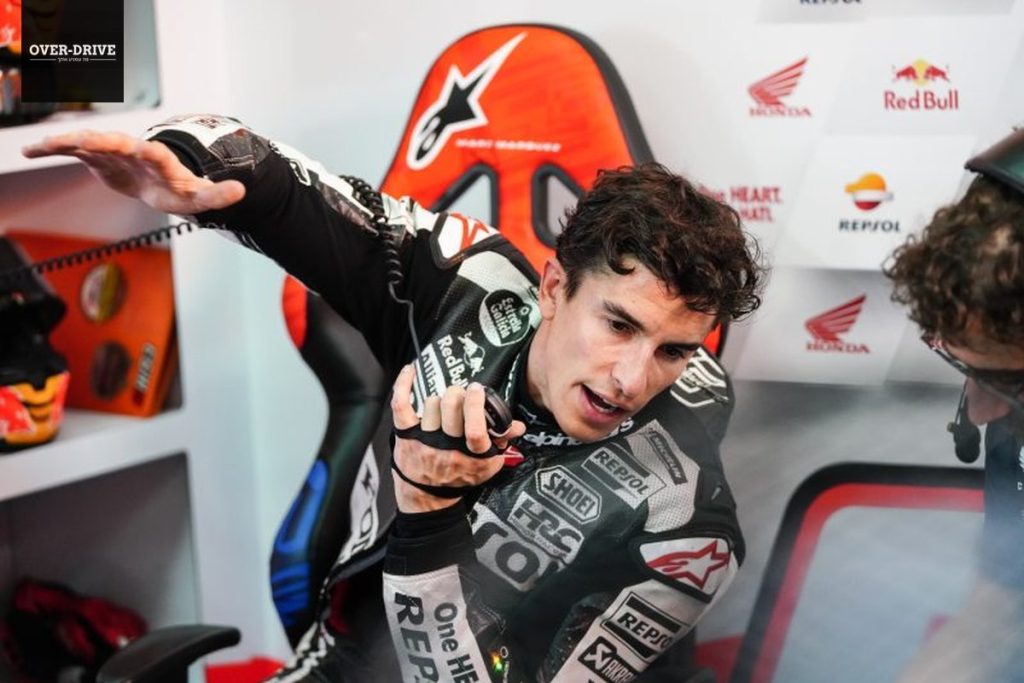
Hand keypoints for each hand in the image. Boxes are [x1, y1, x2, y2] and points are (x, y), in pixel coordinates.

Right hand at [22, 130, 244, 214]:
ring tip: (41, 145)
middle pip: (114, 143)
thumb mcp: (201, 197)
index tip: (134, 148)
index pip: (152, 153)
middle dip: (97, 141)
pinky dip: (53, 149)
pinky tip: (28, 151)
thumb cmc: (182, 188)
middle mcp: (133, 150)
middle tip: (78, 141)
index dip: (144, 151)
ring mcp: (113, 151)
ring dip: (66, 143)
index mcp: (159, 160)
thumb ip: (218, 195)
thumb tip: (241, 192)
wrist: (163, 179)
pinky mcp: (97, 156)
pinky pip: (73, 150)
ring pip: (88, 143)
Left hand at [391, 365, 525, 512]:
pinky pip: (401, 404)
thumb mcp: (486, 465)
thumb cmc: (459, 476)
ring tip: (445, 407)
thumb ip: (502, 442)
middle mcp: (446, 447)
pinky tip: (411, 370)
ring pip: (432, 403)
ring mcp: (424, 440)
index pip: (475, 429)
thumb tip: (518, 425)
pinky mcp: (405, 435)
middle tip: (463, 394)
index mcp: (470, 455)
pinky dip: (404, 384)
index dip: (477, 405)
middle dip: (459, 393)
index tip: (478, 390)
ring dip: (441, 399)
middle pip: (452, 405)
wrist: (427, 497)